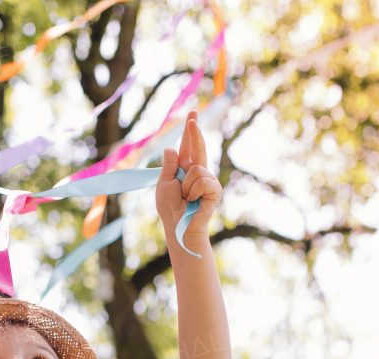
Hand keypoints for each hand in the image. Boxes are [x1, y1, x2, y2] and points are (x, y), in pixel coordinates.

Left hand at [155, 110, 222, 245]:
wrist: (178, 225)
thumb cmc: (170, 208)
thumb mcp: (164, 183)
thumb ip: (169, 165)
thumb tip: (172, 147)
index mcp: (185, 168)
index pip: (188, 146)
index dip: (190, 131)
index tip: (192, 115)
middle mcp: (198, 171)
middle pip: (198, 146)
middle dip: (194, 131)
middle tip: (192, 113)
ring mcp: (208, 180)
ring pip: (195, 169)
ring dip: (186, 185)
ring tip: (186, 198)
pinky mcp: (215, 190)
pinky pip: (202, 180)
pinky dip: (193, 191)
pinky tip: (194, 201)